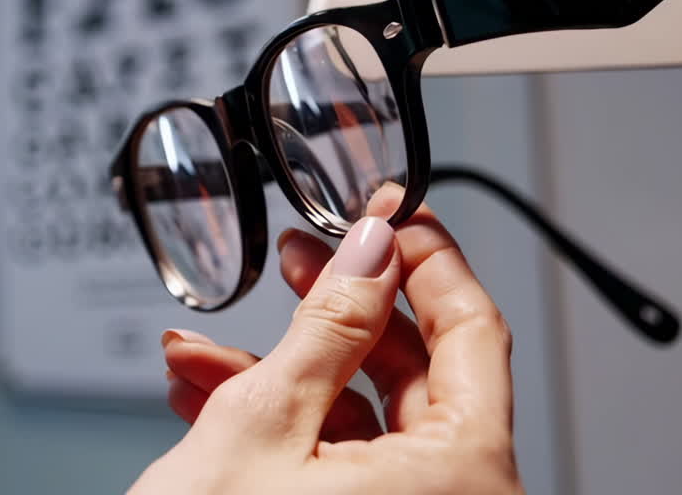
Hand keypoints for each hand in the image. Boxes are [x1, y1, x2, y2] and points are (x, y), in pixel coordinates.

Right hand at [130, 187, 521, 494]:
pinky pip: (333, 462)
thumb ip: (330, 322)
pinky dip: (275, 424)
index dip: (429, 260)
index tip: (393, 214)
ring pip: (358, 417)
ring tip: (208, 347)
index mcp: (462, 473)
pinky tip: (207, 394)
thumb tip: (370, 248)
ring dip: (280, 371)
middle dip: (338, 309)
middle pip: (413, 372)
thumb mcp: (267, 422)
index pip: (474, 331)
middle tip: (301, 254)